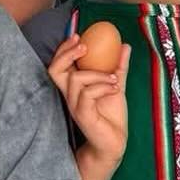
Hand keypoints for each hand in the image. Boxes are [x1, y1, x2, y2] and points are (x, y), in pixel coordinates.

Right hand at [48, 35, 129, 163]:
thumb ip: (118, 66)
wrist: (115, 143)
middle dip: (67, 53)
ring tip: (114, 78)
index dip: (64, 49)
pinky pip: (87, 94)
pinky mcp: (82, 115)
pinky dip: (102, 87)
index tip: (78, 36)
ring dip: (97, 74)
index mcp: (73, 87)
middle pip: (54, 69)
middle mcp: (70, 95)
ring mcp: (74, 106)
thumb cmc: (111, 116)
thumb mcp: (115, 85)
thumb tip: (125, 45)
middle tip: (84, 46)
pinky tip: (115, 88)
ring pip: (76, 79)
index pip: (58, 64)